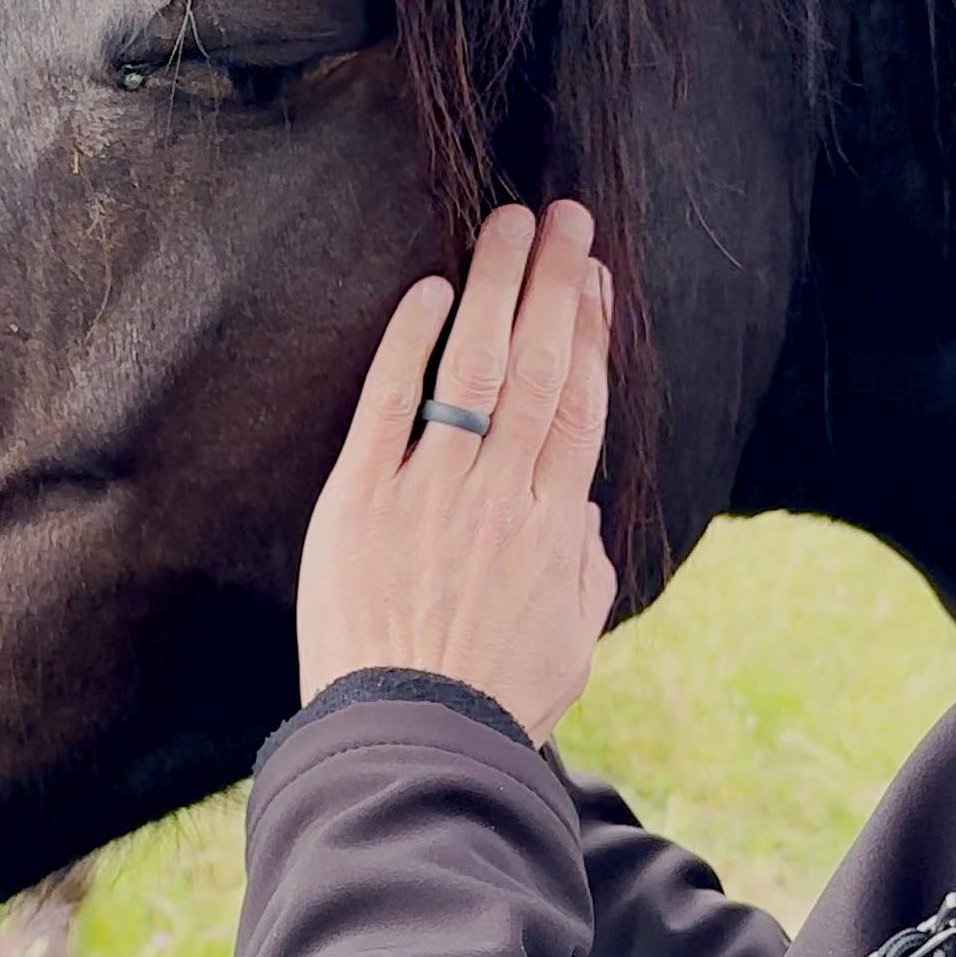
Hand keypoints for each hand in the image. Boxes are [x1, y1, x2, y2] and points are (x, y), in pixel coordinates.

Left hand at [297, 201, 618, 746]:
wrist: (415, 740)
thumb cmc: (494, 702)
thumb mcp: (569, 643)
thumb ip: (583, 572)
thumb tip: (583, 519)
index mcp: (554, 525)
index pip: (580, 404)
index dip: (591, 332)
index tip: (595, 278)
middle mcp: (501, 492)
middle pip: (539, 365)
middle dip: (555, 283)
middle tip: (564, 216)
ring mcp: (431, 490)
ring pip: (475, 367)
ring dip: (496, 287)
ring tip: (509, 224)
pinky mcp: (360, 499)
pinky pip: (389, 405)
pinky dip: (411, 344)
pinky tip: (430, 292)